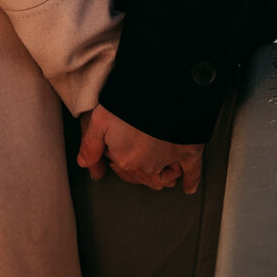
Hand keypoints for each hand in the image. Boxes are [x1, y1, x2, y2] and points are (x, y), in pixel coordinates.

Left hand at [77, 105, 203, 194]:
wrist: (159, 90)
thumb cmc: (127, 103)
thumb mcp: (99, 119)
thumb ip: (90, 144)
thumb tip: (84, 164)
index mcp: (126, 160)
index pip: (120, 164)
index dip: (117, 151)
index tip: (119, 139)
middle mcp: (148, 166)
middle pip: (140, 172)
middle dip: (136, 165)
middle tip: (134, 148)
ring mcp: (169, 160)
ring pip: (163, 176)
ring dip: (160, 174)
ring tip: (156, 166)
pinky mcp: (189, 152)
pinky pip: (191, 172)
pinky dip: (190, 180)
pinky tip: (188, 187)